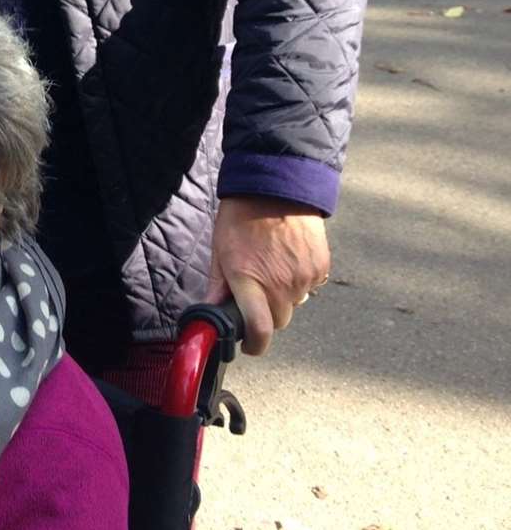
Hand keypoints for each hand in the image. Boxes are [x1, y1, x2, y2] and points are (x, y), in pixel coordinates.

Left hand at [206, 196, 329, 356]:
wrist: (277, 185)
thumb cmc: (241, 216)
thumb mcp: (220, 249)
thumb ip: (217, 287)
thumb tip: (208, 315)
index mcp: (249, 280)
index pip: (260, 331)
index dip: (254, 344)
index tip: (249, 345)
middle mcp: (279, 283)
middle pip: (278, 320)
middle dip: (266, 314)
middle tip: (257, 290)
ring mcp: (303, 276)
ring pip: (295, 304)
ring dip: (284, 295)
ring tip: (273, 266)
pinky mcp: (320, 267)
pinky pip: (310, 286)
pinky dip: (300, 280)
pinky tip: (289, 257)